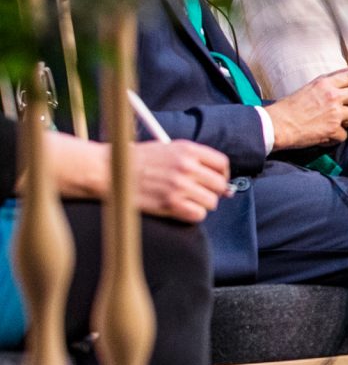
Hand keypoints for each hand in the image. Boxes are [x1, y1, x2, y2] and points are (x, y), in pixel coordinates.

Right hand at [36, 133, 228, 222]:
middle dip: (211, 191)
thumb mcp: (166, 149)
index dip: (221, 174)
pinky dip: (191, 215)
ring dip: (200, 204)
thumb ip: (192, 160)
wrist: (107, 170)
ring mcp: (179, 185)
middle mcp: (186, 166)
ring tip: (184, 201)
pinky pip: (198, 215)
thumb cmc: (135, 160)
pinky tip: (179, 209)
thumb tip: (221, 179)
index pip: (222, 163)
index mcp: (187, 149)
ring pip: (211, 202)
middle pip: (219, 185)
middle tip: (198, 194)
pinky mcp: (170, 203)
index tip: (214, 181)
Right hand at [265, 67, 347, 149]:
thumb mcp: (310, 88)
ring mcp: (334, 113)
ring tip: (333, 121)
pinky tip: (325, 133)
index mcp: (325, 83)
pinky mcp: (333, 129)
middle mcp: (332, 96)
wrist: (277, 125)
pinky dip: (336, 136)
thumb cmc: (291, 107)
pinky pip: (345, 134)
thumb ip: (330, 84)